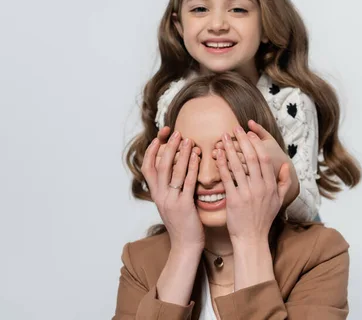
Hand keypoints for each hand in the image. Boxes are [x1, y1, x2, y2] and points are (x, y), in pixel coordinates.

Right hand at [141, 131, 204, 249]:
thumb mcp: (171, 203)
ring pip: (173, 172)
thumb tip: (174, 166)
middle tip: (176, 132)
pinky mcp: (184, 206)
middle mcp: (160, 196)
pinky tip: (197, 157)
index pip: (148, 166)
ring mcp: (171, 201)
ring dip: (180, 153)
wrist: (186, 246)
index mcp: (156, 194)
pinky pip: (187, 182)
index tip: (161, 135)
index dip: (153, 149)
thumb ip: (170, 186)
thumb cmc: (183, 223)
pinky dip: (191, 167)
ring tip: (188, 139)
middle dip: (167, 146)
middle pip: (159, 165)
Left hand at [216, 126, 291, 244]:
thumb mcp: (278, 201)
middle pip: (252, 158)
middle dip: (243, 141)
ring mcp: (247, 193)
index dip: (257, 144)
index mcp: (271, 186)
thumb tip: (286, 164)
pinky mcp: (234, 200)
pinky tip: (217, 156)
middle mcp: (260, 187)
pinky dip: (222, 165)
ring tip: (223, 138)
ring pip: (238, 166)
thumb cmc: (263, 219)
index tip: (250, 133)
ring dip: (230, 149)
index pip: (265, 159)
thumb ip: (284, 182)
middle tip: (235, 129)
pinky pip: (227, 178)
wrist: (252, 238)